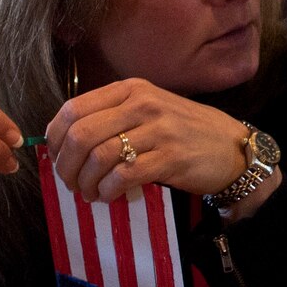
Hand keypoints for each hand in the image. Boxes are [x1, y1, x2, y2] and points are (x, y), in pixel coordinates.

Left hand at [44, 78, 253, 204]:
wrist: (232, 147)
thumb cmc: (185, 131)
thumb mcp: (149, 109)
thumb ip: (112, 116)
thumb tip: (65, 141)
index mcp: (131, 89)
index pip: (74, 109)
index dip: (54, 138)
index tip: (56, 157)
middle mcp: (143, 104)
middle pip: (81, 134)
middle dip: (65, 165)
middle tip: (69, 182)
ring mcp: (159, 130)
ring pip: (100, 157)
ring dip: (86, 182)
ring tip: (88, 192)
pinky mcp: (171, 158)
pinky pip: (124, 176)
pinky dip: (108, 191)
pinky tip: (108, 196)